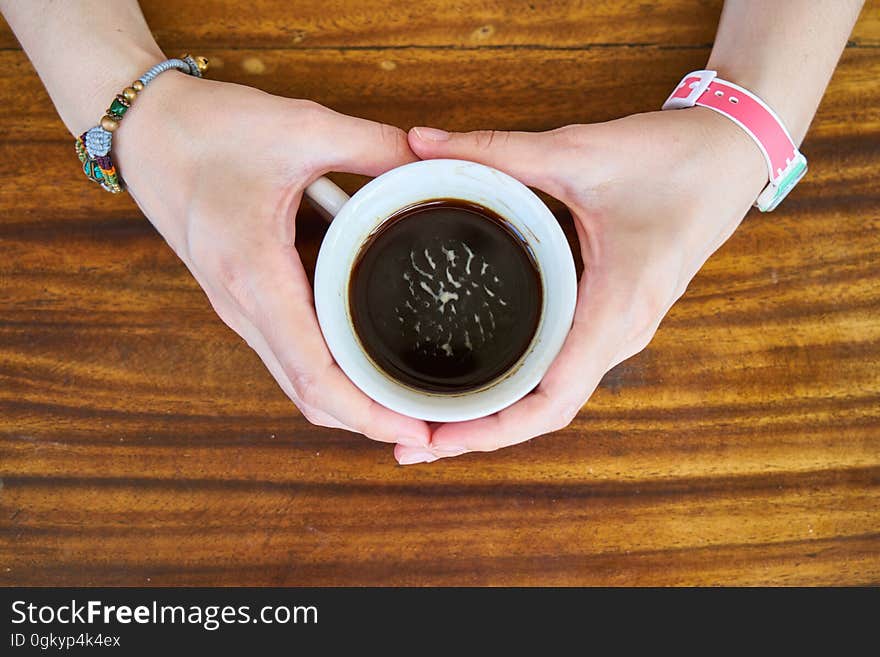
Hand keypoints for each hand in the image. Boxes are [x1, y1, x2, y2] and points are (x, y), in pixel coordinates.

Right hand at [114, 72, 430, 447]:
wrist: (141, 130)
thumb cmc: (206, 130)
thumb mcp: (301, 127)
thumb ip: (373, 147)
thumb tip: (429, 168)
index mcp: (257, 277)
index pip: (315, 375)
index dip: (368, 413)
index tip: (416, 431)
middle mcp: (244, 308)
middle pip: (307, 396)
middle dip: (368, 420)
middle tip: (426, 425)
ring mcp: (239, 308)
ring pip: (295, 382)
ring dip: (347, 402)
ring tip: (404, 399)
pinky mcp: (241, 298)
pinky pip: (287, 354)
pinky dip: (327, 374)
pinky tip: (365, 358)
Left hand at [396, 108, 767, 463]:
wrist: (732, 156)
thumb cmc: (672, 160)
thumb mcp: (578, 152)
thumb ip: (495, 151)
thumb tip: (420, 144)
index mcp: (616, 307)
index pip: (553, 400)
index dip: (493, 430)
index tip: (439, 438)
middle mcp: (620, 332)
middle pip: (546, 411)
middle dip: (481, 434)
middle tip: (414, 441)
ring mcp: (620, 329)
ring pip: (555, 396)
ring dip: (498, 417)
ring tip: (437, 422)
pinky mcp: (614, 316)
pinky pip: (564, 368)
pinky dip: (520, 388)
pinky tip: (483, 383)